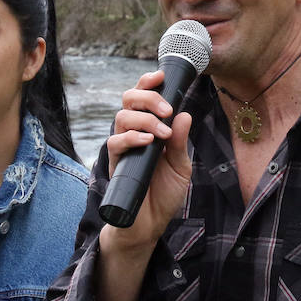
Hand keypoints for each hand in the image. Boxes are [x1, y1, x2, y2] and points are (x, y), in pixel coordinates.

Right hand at [104, 69, 193, 245]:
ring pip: (122, 117)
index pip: (143, 97)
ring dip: (144, 119)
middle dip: (147, 97)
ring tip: (163, 133)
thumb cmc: (164, 193)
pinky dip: (132, 138)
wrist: (150, 224)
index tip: (161, 75)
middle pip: (129, 99)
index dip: (148, 83)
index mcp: (149, 128)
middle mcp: (134, 133)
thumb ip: (181, 142)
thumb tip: (184, 114)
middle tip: (167, 110)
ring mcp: (123, 147)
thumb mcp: (181, 166)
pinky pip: (116, 142)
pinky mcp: (116, 163)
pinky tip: (147, 142)